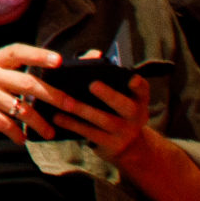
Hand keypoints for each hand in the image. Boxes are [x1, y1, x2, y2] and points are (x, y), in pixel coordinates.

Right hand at [0, 42, 57, 144]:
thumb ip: (8, 74)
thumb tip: (44, 85)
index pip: (18, 52)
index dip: (39, 55)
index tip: (60, 60)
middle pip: (27, 83)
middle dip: (53, 95)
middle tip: (71, 105)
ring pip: (21, 108)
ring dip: (40, 123)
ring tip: (49, 133)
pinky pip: (7, 125)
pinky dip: (18, 135)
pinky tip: (22, 140)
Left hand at [30, 59, 153, 161]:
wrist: (128, 146)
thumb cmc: (115, 110)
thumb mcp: (118, 94)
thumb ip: (104, 72)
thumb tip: (94, 54)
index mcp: (138, 99)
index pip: (142, 89)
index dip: (137, 84)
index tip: (131, 78)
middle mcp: (136, 115)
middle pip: (124, 105)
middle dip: (109, 94)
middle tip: (93, 85)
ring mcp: (125, 132)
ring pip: (104, 120)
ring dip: (82, 110)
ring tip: (65, 102)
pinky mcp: (112, 145)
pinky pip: (90, 134)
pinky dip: (73, 125)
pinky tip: (57, 117)